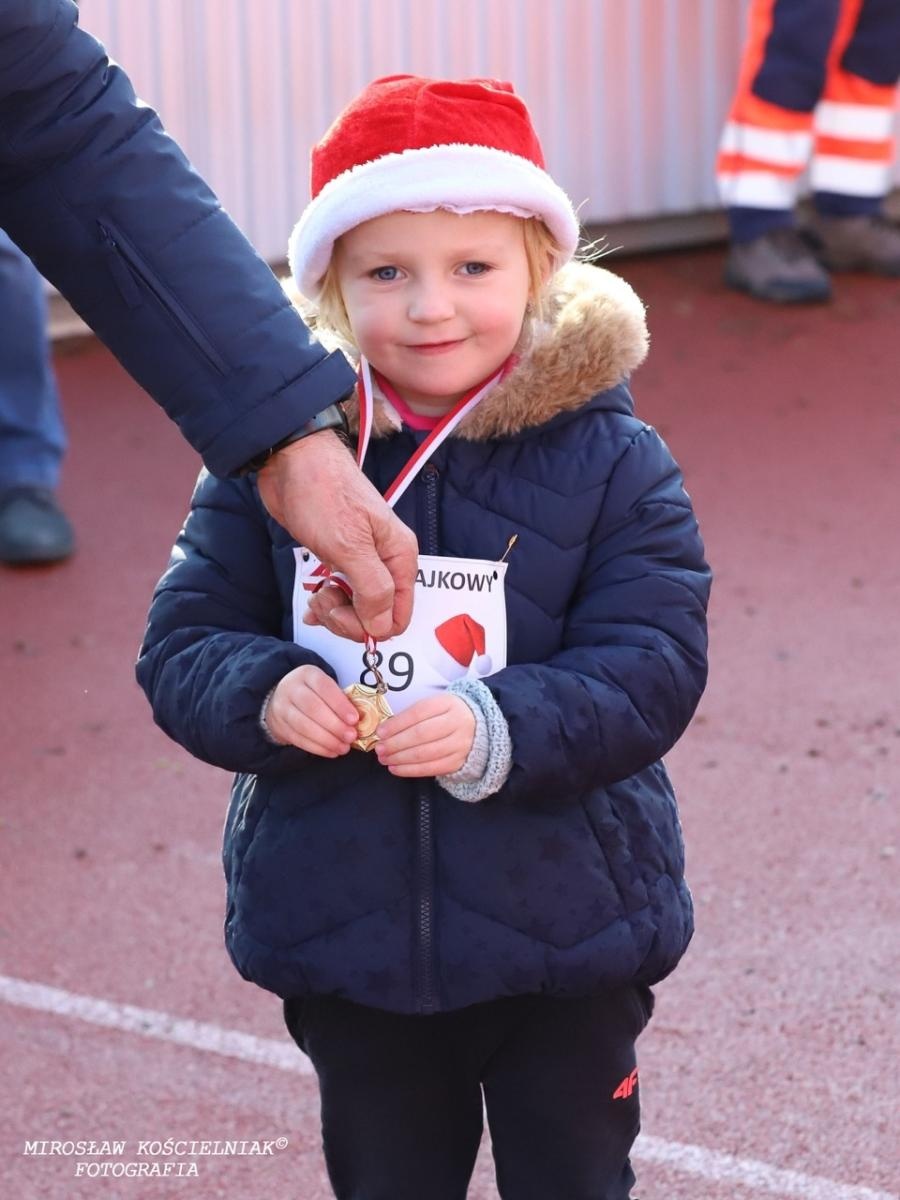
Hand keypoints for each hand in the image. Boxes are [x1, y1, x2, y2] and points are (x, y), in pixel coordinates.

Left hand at [256, 429, 417, 641]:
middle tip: (323, 599)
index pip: (399, 616)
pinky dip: (328, 602)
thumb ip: (372, 588)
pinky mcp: (341, 558)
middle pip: (378, 615)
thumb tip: (381, 627)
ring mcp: (363, 560)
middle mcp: (386, 561)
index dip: (370, 626)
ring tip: (316, 593)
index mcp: (399, 557)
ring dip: (335, 610)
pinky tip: (312, 601)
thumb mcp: (348, 545)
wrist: (293, 461)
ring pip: (359, 607)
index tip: (342, 614)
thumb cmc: (323, 494)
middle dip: (349, 618)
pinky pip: (342, 594)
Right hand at [264, 664, 360, 756]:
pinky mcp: (280, 727)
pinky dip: (317, 748)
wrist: (281, 698)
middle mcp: (291, 689)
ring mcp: (282, 708)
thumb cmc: (313, 693)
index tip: (354, 719)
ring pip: (304, 726)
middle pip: (312, 708)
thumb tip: (359, 720)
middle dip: (335, 725)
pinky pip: (299, 739)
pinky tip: (332, 752)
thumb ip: (340, 699)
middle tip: (351, 736)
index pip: (324, 687)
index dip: (340, 704)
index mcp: (307, 674)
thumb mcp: (324, 687)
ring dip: (327, 740)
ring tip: (343, 747)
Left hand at [375, 694, 475, 777]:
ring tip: (384, 759)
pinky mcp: (457, 762)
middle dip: (396, 743)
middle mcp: (456, 723)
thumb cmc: (446, 715)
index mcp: (447, 704)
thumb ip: (412, 715)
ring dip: (400, 758)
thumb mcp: (434, 706)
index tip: (380, 732)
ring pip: (425, 754)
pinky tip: (395, 768)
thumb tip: (385, 730)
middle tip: (379, 748)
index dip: (397, 724)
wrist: (477, 729)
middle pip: (421, 734)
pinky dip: (410, 770)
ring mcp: (459, 744)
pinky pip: (431, 768)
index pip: (418, 713)